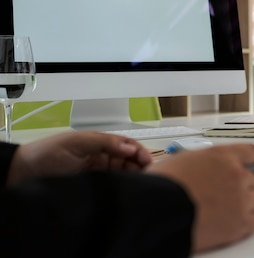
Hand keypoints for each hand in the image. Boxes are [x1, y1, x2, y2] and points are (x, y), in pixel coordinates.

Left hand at [7, 131, 152, 185]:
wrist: (25, 172)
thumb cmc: (47, 152)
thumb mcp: (77, 141)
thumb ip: (104, 142)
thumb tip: (129, 146)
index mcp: (100, 143)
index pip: (127, 146)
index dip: (139, 152)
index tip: (148, 160)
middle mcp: (101, 157)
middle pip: (129, 160)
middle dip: (141, 165)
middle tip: (149, 173)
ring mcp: (97, 173)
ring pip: (123, 174)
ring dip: (133, 177)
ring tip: (141, 182)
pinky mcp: (93, 186)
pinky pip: (112, 186)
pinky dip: (122, 187)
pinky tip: (127, 189)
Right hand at [146, 143, 253, 252]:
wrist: (157, 212)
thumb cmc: (161, 187)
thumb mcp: (183, 160)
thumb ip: (205, 162)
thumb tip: (205, 168)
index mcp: (223, 156)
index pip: (252, 153)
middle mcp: (237, 174)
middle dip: (252, 184)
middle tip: (242, 191)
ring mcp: (241, 198)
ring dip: (249, 204)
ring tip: (232, 209)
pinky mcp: (241, 223)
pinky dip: (248, 222)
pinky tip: (234, 221)